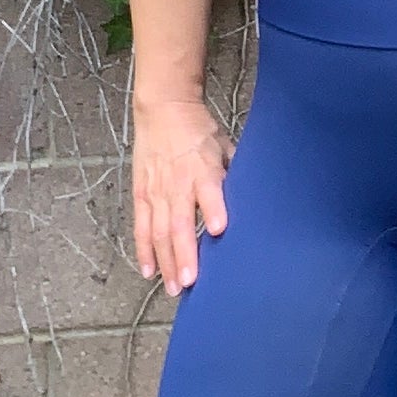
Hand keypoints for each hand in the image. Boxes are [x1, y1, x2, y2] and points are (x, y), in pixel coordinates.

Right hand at [132, 97, 231, 298]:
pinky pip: (141, 227)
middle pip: (179, 222)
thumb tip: (255, 201)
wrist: (163, 110)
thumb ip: (235, 175)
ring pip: (159, 232)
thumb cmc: (200, 131)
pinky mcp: (141, 194)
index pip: (209, 191)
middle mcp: (177, 183)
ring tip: (173, 287)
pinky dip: (144, 250)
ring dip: (166, 261)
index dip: (213, 209)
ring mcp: (156, 191)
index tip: (219, 230)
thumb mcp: (224, 146)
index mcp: (203, 169)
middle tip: (190, 282)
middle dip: (184, 254)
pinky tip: (149, 271)